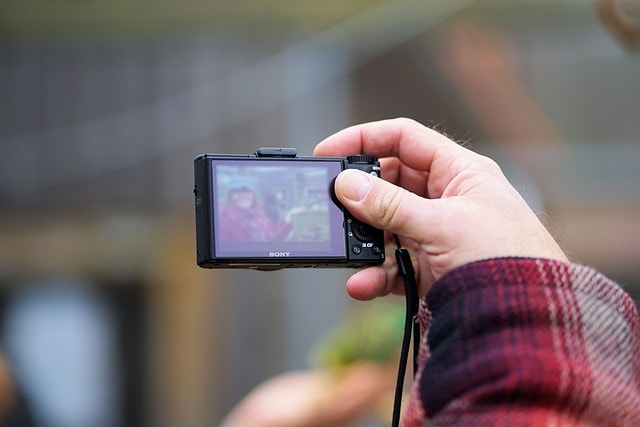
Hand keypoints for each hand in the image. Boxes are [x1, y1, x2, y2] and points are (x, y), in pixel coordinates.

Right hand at [314, 118, 566, 299]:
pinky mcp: (430, 268)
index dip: (365, 139)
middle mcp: (446, 199)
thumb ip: (391, 206)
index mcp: (459, 172)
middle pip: (389, 183)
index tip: (329, 152)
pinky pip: (391, 264)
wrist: (528, 321)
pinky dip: (374, 274)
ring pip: (386, 226)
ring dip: (363, 240)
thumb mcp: (443, 225)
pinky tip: (361, 283)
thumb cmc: (508, 260)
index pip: (404, 139)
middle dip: (359, 195)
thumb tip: (347, 185)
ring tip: (343, 248)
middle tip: (331, 205)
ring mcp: (436, 234)